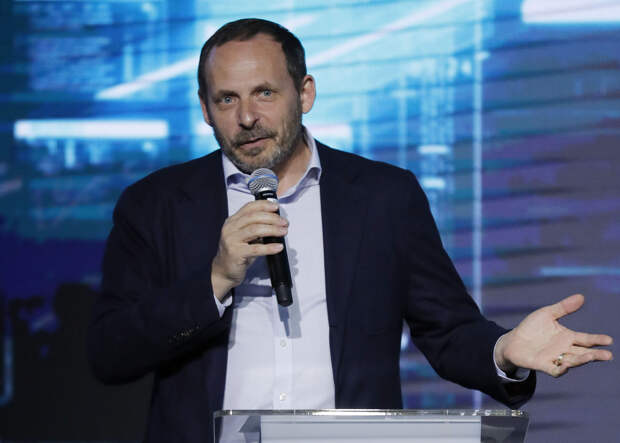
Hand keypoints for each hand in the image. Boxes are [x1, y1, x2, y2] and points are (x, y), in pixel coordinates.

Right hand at [211, 200, 287, 300]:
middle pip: (254, 217)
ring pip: (255, 230)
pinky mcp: (235, 253)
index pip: (249, 207)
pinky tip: (278, 247)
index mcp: (232, 221)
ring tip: (283, 232)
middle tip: (284, 222)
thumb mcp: (245, 237)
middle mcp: (230, 228)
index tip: (276, 207)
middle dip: (272, 218)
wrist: (223, 271)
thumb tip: (276, 222)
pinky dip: (269, 247)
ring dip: (272, 229)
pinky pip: (256, 248)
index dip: (264, 205)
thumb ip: (256, 227)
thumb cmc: (237, 253)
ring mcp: (231, 240)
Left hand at [495, 294, 612, 376]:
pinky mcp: (543, 365)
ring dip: (581, 360)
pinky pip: (555, 369)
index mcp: (567, 337)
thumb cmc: (531, 327)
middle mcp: (564, 349)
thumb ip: (563, 307)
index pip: (586, 339)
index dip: (597, 340)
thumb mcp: (547, 314)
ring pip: (572, 361)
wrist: (512, 341)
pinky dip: (561, 369)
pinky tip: (566, 365)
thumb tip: (581, 296)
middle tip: (608, 355)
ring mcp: (555, 358)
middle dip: (595, 354)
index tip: (609, 340)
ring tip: (591, 357)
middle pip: (583, 353)